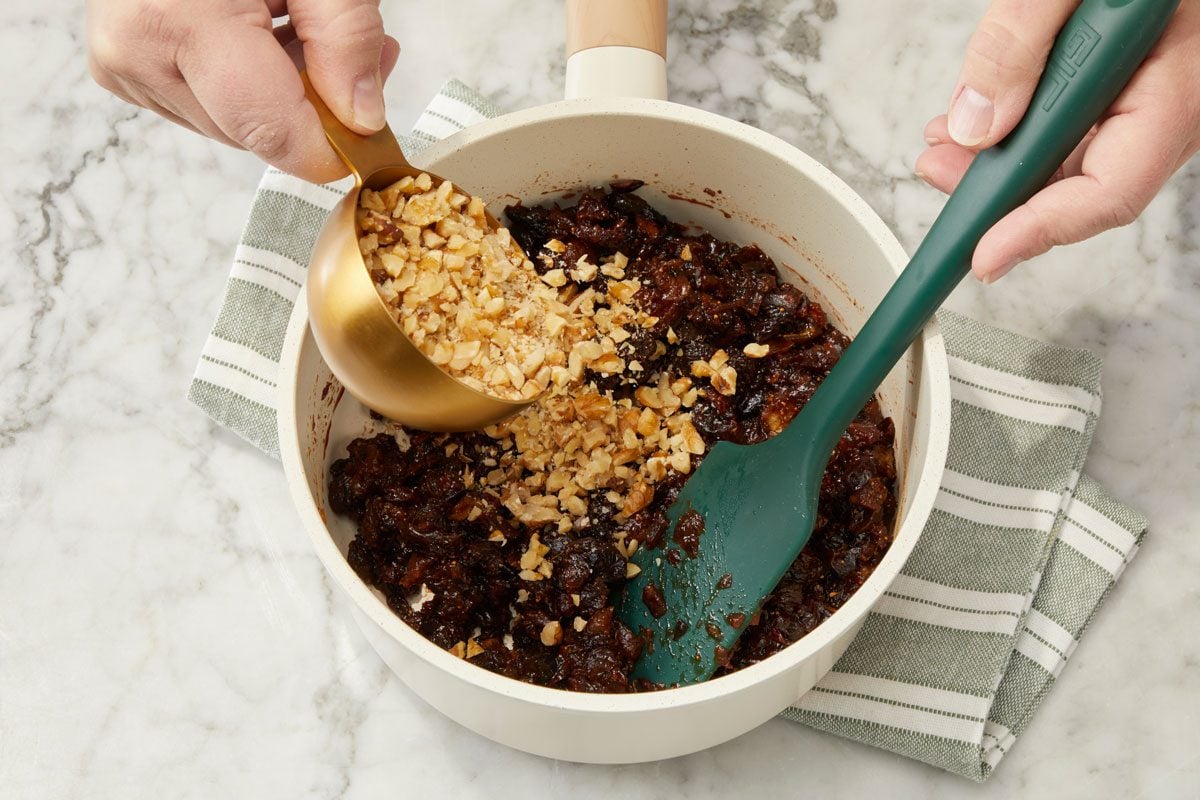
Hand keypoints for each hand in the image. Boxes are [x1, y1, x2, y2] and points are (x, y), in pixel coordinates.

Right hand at [85, 0, 400, 182]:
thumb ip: (344, 35)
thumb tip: (362, 116)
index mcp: (176, 20)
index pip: (270, 131)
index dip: (332, 147)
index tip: (373, 137)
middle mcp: (136, 51)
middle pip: (255, 134)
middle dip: (315, 107)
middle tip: (363, 55)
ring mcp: (123, 64)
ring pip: (232, 124)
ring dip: (281, 93)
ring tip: (307, 26)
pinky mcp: (123, 68)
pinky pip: (205, 103)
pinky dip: (246, 82)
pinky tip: (264, 29)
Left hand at [916, 0, 1199, 282]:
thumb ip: (1019, 42)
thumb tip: (973, 127)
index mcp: (1179, 79)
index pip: (1110, 189)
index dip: (1038, 231)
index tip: (981, 257)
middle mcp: (1174, 94)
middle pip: (1086, 182)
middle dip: (1002, 193)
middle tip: (938, 177)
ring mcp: (1156, 86)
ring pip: (1077, 154)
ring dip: (1004, 160)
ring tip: (944, 148)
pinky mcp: (1133, 72)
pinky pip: (1080, 118)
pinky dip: (1024, 126)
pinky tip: (981, 118)